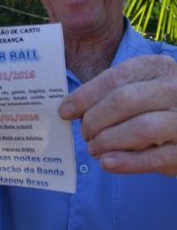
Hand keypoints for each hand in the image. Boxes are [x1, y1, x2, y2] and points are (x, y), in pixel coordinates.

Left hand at [59, 55, 176, 174]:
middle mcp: (174, 88)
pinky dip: (127, 162)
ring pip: (141, 128)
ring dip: (109, 140)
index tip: (64, 111)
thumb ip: (108, 92)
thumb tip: (68, 109)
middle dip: (96, 119)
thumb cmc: (154, 102)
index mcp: (156, 66)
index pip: (114, 78)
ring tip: (94, 148)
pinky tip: (107, 163)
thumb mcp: (137, 85)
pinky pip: (155, 158)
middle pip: (125, 100)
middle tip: (84, 132)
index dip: (85, 96)